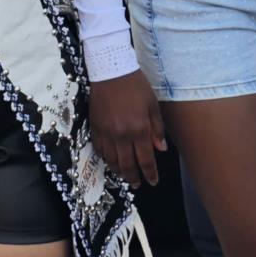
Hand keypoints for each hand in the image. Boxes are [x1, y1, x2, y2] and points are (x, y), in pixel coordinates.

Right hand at [89, 71, 165, 187]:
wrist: (111, 71)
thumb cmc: (136, 86)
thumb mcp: (152, 105)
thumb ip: (157, 129)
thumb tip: (160, 149)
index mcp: (139, 129)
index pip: (146, 159)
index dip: (150, 174)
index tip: (152, 182)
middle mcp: (122, 135)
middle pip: (127, 165)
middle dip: (134, 178)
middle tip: (137, 184)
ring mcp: (106, 133)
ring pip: (112, 161)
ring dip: (119, 171)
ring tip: (125, 176)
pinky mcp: (95, 128)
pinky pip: (100, 150)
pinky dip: (106, 159)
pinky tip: (111, 161)